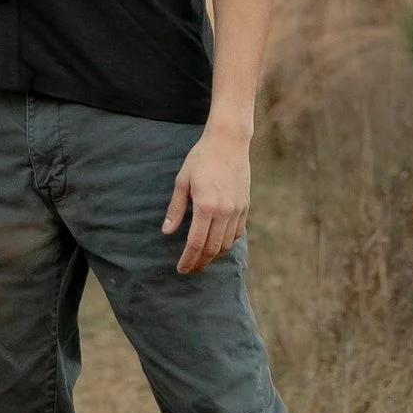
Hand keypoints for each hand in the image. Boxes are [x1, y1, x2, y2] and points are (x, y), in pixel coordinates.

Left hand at [163, 115, 250, 272]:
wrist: (228, 142)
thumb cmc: (201, 158)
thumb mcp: (182, 181)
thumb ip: (176, 209)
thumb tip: (166, 232)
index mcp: (206, 206)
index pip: (196, 243)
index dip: (188, 260)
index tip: (181, 269)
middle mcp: (224, 211)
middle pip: (212, 249)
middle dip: (200, 263)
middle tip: (189, 270)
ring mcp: (237, 210)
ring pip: (226, 244)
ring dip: (213, 256)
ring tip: (201, 260)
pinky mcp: (245, 206)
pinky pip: (236, 233)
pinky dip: (226, 243)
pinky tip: (216, 245)